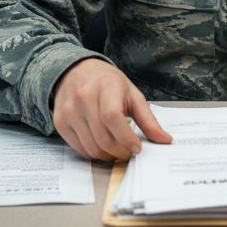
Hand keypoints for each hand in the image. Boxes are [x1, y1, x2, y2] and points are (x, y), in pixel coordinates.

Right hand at [52, 58, 171, 160]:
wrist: (75, 71)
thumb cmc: (107, 83)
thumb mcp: (132, 94)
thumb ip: (148, 120)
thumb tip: (165, 140)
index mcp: (105, 86)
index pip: (112, 117)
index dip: (126, 138)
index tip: (136, 148)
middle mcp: (83, 98)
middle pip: (102, 137)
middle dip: (119, 152)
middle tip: (128, 152)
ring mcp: (69, 110)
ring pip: (91, 147)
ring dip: (107, 155)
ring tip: (117, 149)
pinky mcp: (60, 122)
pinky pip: (79, 148)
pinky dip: (93, 152)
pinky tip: (101, 145)